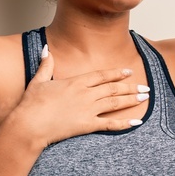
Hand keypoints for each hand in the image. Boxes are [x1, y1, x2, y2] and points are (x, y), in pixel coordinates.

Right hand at [11, 46, 148, 148]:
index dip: (116, 73)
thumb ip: (46, 65)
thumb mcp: (38, 81)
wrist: (29, 125)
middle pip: (113, 89)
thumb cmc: (31, 104)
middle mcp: (85, 94)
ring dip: (131, 99)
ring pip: (115, 103)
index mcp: (75, 82)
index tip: (128, 72)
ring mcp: (87, 110)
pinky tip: (136, 122)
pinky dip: (124, 123)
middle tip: (145, 86)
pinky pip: (110, 124)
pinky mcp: (87, 125)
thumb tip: (46, 49)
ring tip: (144, 97)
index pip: (101, 75)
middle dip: (130, 87)